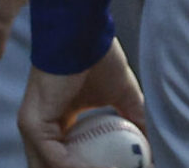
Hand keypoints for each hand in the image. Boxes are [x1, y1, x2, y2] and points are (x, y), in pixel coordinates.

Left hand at [19, 41, 148, 167]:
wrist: (84, 34)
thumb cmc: (99, 58)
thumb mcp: (123, 99)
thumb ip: (136, 123)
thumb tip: (155, 151)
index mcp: (58, 124)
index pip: (67, 162)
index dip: (91, 167)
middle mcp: (42, 130)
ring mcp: (34, 128)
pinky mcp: (33, 124)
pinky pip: (57, 160)